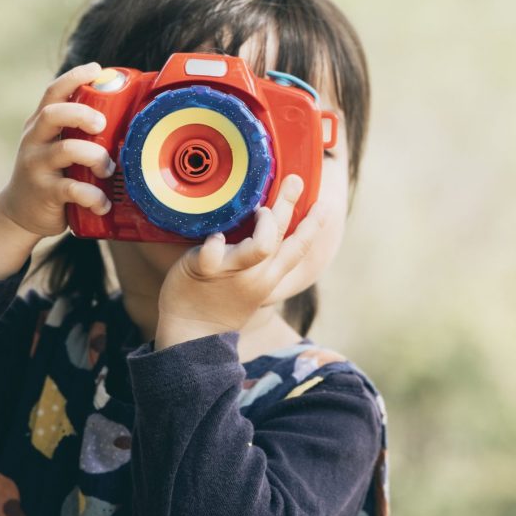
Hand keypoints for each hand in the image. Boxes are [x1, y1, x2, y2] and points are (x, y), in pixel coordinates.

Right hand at [0, 62, 117, 237]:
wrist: (20, 213)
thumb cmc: (50, 174)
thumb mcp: (56, 147)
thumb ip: (77, 132)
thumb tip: (122, 116)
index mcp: (40, 125)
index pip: (52, 92)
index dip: (73, 77)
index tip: (96, 69)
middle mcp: (34, 141)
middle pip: (53, 114)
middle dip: (82, 114)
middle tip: (102, 124)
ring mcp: (36, 166)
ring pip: (66, 150)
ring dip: (96, 157)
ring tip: (107, 169)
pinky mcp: (44, 192)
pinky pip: (73, 189)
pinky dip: (94, 196)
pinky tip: (103, 203)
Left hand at [155, 174, 327, 347]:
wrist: (191, 336)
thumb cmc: (218, 305)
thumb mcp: (250, 286)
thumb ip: (258, 262)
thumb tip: (264, 231)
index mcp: (269, 277)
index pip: (298, 248)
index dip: (313, 226)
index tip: (323, 205)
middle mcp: (258, 275)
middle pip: (284, 238)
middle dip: (291, 206)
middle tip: (295, 180)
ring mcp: (233, 273)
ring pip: (262, 245)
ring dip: (265, 222)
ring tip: (259, 208)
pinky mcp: (205, 271)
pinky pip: (213, 253)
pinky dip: (214, 242)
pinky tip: (214, 235)